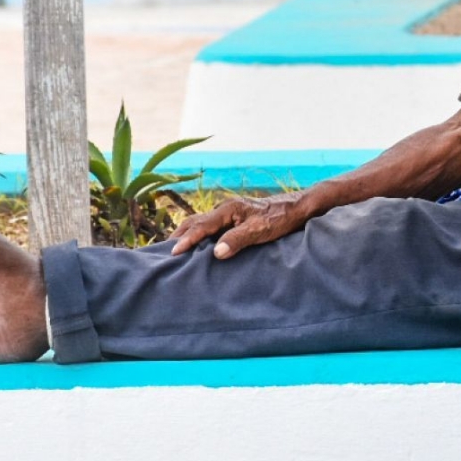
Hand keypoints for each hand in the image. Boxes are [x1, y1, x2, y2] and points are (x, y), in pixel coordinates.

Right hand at [168, 191, 309, 258]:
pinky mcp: (234, 217)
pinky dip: (199, 233)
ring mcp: (229, 212)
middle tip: (164, 251)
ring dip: (187, 233)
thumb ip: (238, 239)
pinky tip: (198, 243)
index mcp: (228, 209)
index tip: (174, 252)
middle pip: (195, 221)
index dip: (187, 240)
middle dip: (179, 235)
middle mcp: (225, 208)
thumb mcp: (260, 230)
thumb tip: (217, 253)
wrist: (296, 208)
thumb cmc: (280, 218)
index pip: (201, 226)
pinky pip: (210, 225)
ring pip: (201, 222)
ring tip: (175, 247)